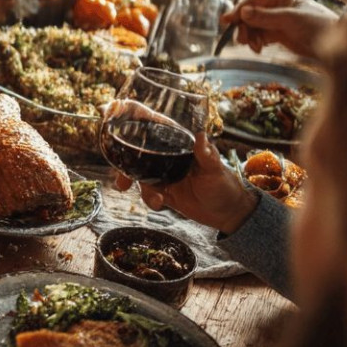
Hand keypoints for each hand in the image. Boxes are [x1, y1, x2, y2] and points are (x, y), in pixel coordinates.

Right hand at [111, 132, 257, 233]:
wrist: (229, 214)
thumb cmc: (226, 186)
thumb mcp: (215, 170)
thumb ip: (206, 155)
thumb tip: (200, 136)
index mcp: (180, 147)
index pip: (154, 133)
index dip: (134, 131)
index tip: (116, 134)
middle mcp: (169, 159)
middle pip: (139, 157)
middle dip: (126, 168)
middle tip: (122, 183)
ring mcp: (165, 176)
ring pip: (141, 177)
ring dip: (140, 188)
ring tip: (155, 200)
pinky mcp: (165, 193)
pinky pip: (149, 194)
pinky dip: (150, 199)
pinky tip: (160, 204)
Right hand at [221, 0, 337, 59]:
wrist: (335, 44)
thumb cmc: (317, 25)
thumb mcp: (290, 19)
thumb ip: (266, 16)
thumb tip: (243, 12)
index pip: (253, 1)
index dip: (238, 10)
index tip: (226, 21)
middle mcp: (275, 8)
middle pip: (249, 15)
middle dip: (243, 27)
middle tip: (241, 40)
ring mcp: (276, 21)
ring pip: (253, 27)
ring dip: (249, 36)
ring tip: (254, 47)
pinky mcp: (278, 35)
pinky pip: (259, 36)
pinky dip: (255, 42)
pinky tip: (258, 49)